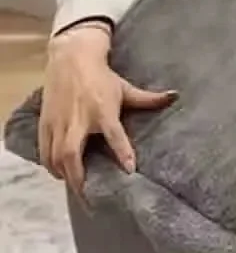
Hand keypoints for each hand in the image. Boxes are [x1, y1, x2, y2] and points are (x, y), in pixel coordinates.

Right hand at [38, 24, 176, 195]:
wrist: (71, 56)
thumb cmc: (102, 76)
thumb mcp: (126, 88)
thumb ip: (149, 99)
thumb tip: (175, 96)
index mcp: (102, 111)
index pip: (114, 134)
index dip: (122, 152)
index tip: (131, 170)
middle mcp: (78, 118)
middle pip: (71, 153)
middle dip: (78, 177)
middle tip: (89, 197)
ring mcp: (59, 121)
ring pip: (55, 155)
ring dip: (64, 175)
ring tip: (76, 189)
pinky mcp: (45, 121)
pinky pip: (43, 148)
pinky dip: (50, 164)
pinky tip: (60, 175)